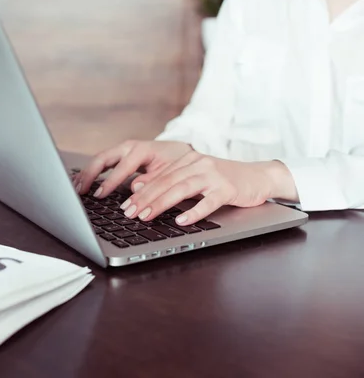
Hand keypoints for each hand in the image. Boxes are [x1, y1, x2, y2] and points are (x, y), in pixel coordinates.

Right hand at [73, 140, 192, 196]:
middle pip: (102, 158)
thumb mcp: (170, 171)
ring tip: (75, 188)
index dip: (109, 181)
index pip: (121, 166)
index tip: (99, 194)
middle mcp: (128, 147)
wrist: (179, 150)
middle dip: (89, 174)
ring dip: (85, 173)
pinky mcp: (118, 156)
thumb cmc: (175, 161)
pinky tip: (80, 182)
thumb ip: (153, 179)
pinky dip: (89, 173)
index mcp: (141, 149)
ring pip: (98, 160)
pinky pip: (100, 163)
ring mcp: (121, 150)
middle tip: (80, 191)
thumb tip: (134, 187)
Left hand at [119, 150, 298, 224]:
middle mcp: (197, 165)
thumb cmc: (222, 180)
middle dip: (144, 198)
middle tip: (128, 212)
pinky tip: (181, 221)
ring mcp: (213, 176)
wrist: (258, 177)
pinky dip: (194, 212)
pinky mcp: (228, 189)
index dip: (140, 191)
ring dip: (161, 204)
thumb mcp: (194, 177)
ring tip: (146, 216)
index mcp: (187, 161)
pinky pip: (208, 202)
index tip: (124, 205)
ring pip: (182, 189)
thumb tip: (139, 188)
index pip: (158, 177)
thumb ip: (171, 181)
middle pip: (166, 182)